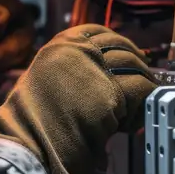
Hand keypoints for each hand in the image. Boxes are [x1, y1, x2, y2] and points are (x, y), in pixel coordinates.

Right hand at [0, 24, 156, 173]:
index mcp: (60, 44)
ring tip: (143, 99)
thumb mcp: (45, 78)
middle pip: (121, 46)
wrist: (29, 142)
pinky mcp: (109, 93)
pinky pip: (140, 89)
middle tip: (145, 77)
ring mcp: (94, 69)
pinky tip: (136, 117)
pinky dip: (144, 100)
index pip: (98, 31)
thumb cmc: (33, 118)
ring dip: (144, 81)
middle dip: (137, 61)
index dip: (118, 41)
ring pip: (134, 66)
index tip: (129, 52)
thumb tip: (102, 69)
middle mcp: (78, 50)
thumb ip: (70, 68)